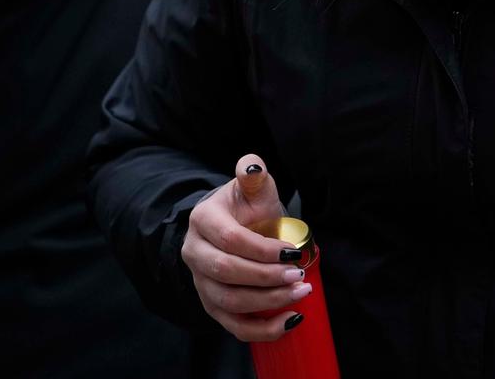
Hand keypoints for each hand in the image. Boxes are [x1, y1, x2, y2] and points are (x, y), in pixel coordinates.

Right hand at [181, 154, 311, 342]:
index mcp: (203, 220)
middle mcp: (194, 253)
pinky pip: (233, 325)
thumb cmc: (248, 209)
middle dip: (266, 277)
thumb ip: (254, 176)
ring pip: (228, 302)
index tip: (293, 251)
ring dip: (267, 303)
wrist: (236, 230)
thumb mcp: (253, 189)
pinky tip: (290, 321)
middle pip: (226, 273)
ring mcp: (200, 282)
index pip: (230, 239)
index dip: (262, 249)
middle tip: (298, 275)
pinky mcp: (212, 305)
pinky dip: (262, 330)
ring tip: (300, 294)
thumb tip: (252, 164)